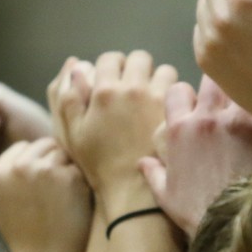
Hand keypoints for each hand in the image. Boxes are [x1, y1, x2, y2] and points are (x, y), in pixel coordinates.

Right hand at [0, 137, 92, 251]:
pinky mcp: (69, 176)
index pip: (23, 147)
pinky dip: (81, 183)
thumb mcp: (6, 202)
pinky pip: (79, 168)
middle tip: (57, 192)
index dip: (36, 162)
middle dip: (53, 162)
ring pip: (63, 153)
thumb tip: (32, 151)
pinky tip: (73, 205)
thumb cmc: (28, 237)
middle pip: (45, 145)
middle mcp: (19, 167)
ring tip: (63, 200)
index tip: (41, 184)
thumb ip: (13, 175)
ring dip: (68, 170)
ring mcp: (45, 169)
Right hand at [55, 50, 178, 215]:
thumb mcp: (73, 134)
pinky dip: (177, 96)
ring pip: (163, 71)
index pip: (110, 58)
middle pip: (139, 58)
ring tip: (153, 100)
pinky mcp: (178, 112)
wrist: (133, 193)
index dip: (111, 67)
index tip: (114, 82)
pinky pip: (182, 90)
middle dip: (137, 69)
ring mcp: (159, 99)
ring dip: (159, 80)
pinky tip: (168, 112)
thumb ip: (69, 97)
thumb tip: (77, 65)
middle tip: (135, 89)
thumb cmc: (99, 165)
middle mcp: (132, 89)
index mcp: (104, 91)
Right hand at [141, 77, 251, 239]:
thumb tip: (143, 162)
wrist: (233, 226)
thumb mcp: (167, 197)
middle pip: (211, 79)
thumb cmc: (197, 214)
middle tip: (232, 97)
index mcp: (179, 131)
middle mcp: (205, 119)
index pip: (177, 91)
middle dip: (220, 84)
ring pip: (241, 86)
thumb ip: (155, 174)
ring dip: (247, 93)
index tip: (196, 105)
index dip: (187, 95)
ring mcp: (235, 121)